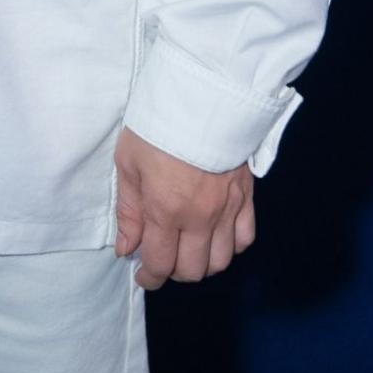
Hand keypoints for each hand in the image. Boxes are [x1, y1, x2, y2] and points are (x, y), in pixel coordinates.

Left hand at [114, 127, 255, 290]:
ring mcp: (227, 208)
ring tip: (186, 249)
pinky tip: (215, 236)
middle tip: (162, 258)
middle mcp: (200, 216)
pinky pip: (244, 238)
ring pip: (220, 261)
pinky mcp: (246, 196)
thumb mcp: (128, 163)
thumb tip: (127, 249)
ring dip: (201, 263)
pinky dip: (230, 246)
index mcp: (166, 209)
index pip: (160, 264)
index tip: (143, 275)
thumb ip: (128, 211)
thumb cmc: (156, 125)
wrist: (199, 94)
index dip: (149, 278)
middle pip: (192, 270)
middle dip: (173, 272)